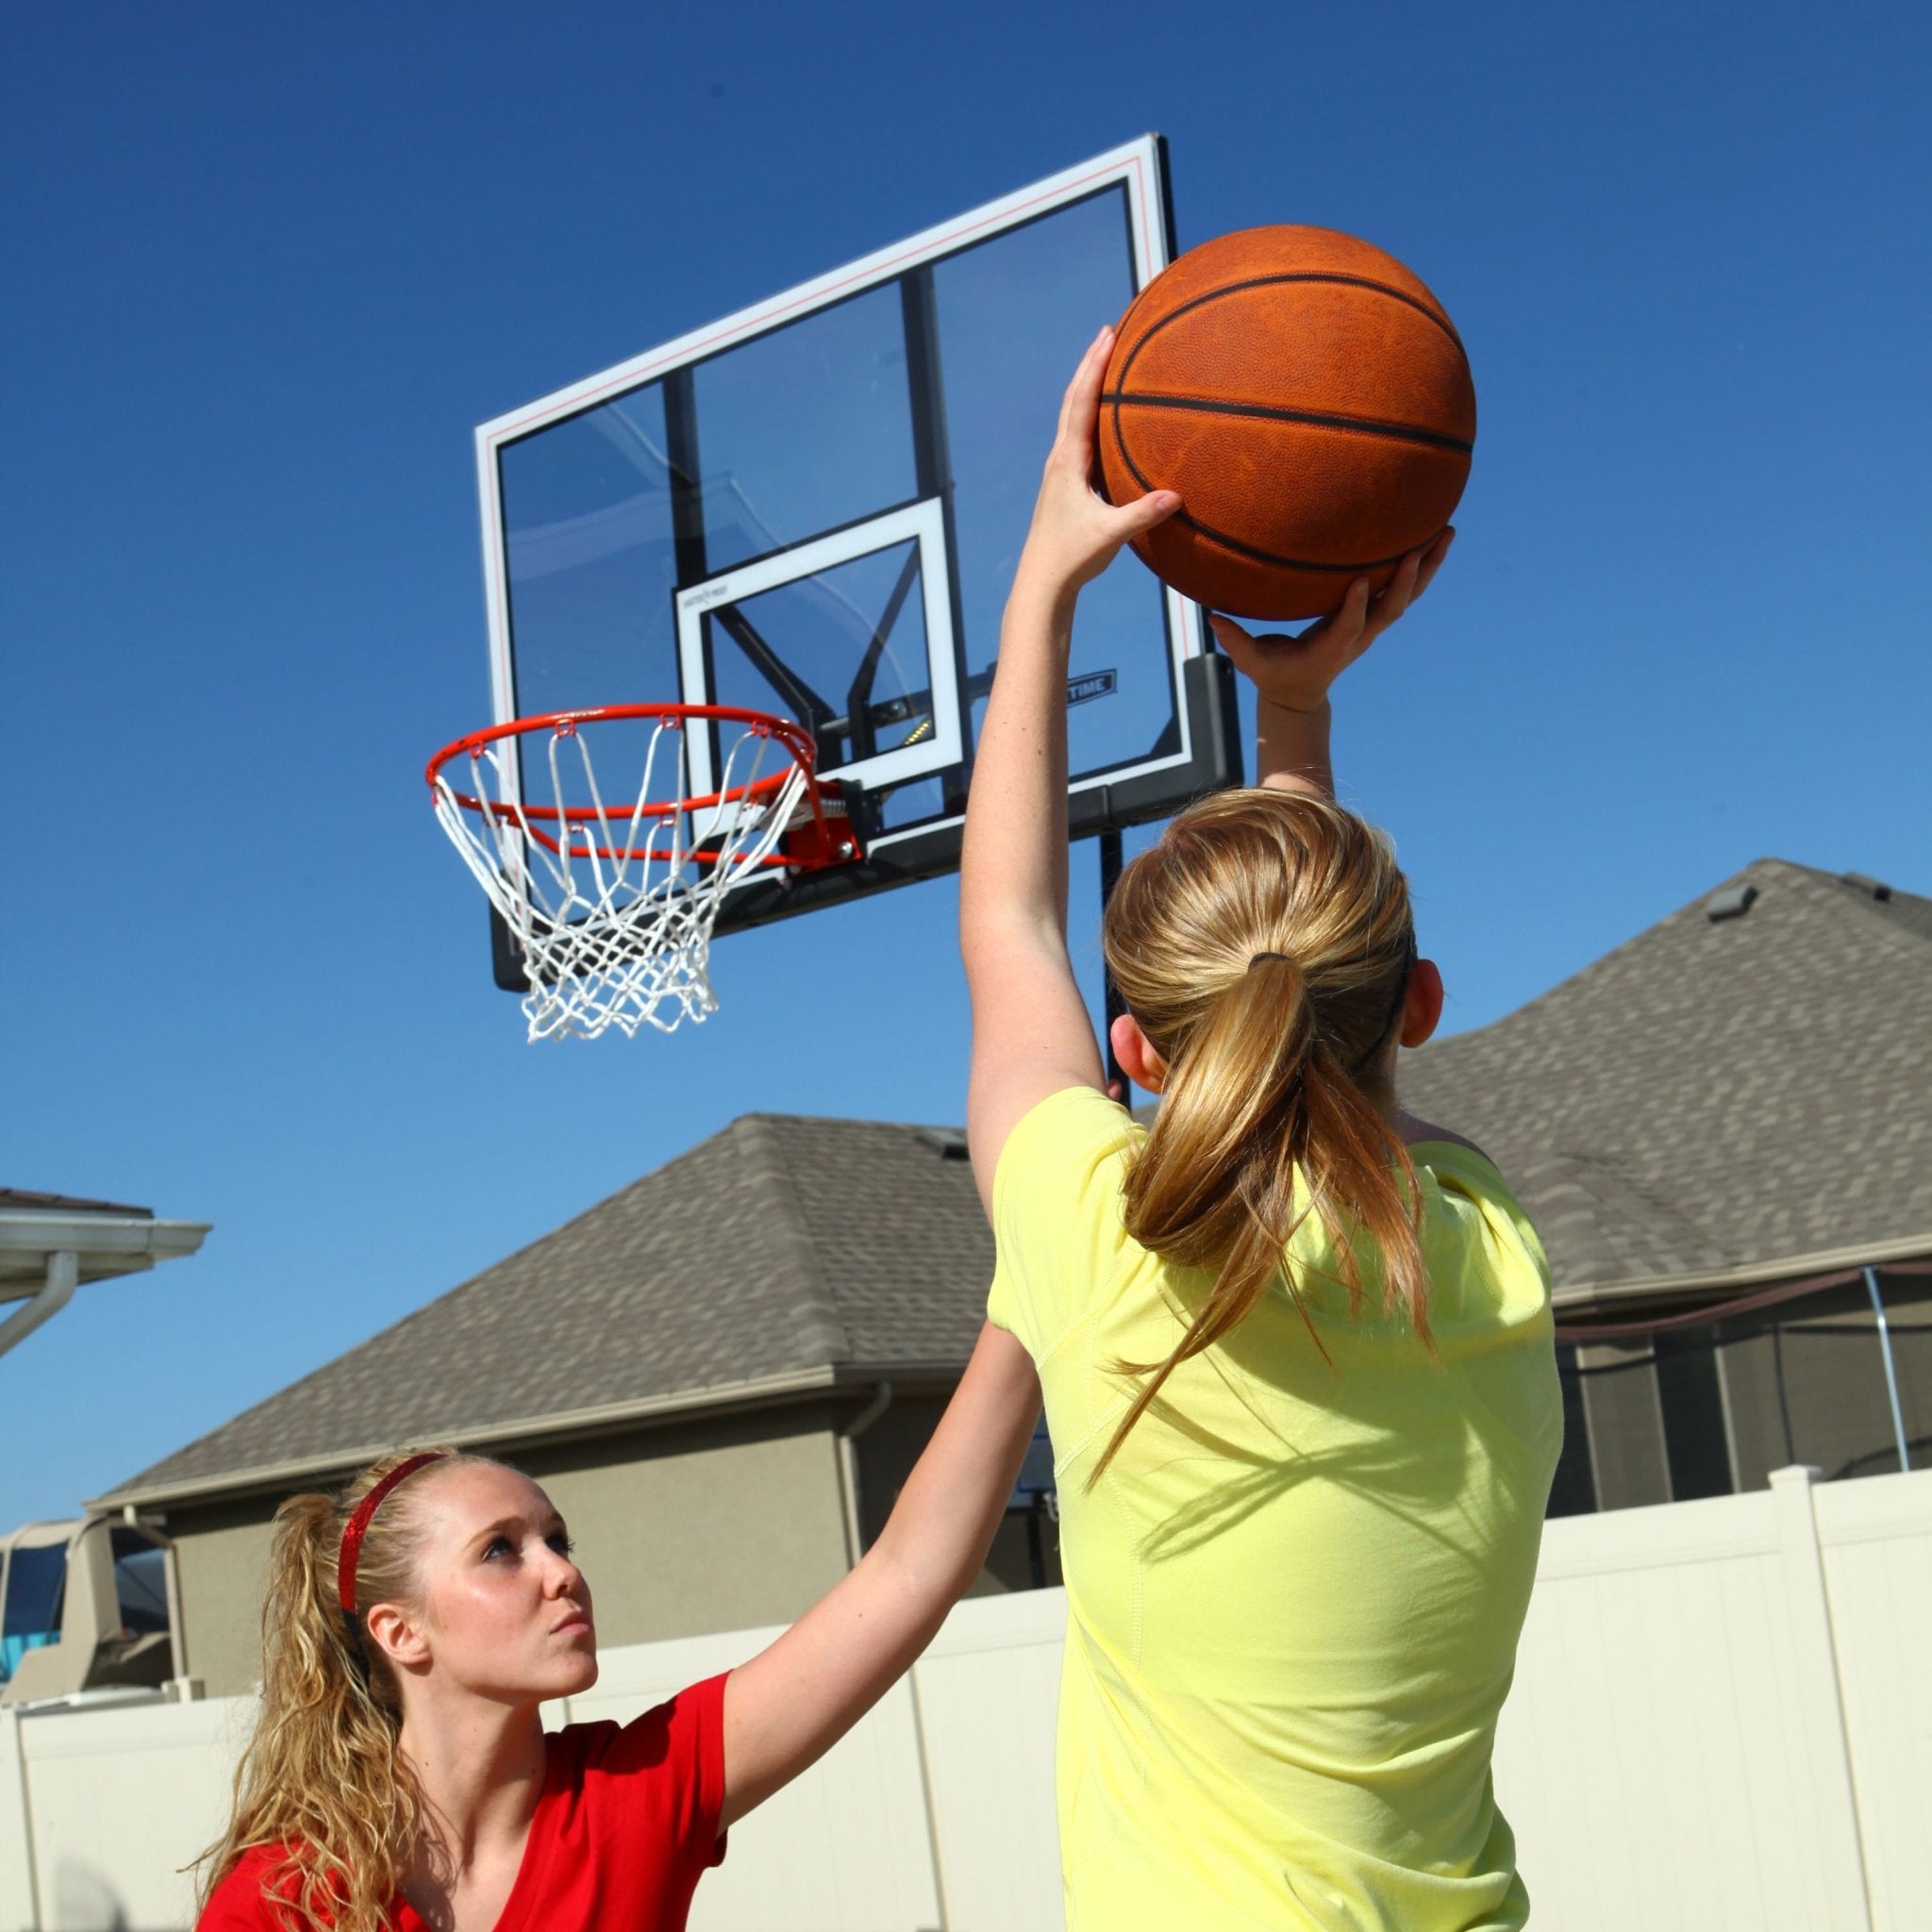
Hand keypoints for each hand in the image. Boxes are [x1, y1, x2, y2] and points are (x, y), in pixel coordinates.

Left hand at [1013, 326, 1180, 604]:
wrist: (1042, 582)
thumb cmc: (1071, 557)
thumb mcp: (1110, 535)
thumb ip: (1141, 513)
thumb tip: (1177, 496)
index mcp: (1068, 462)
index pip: (1081, 402)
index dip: (1095, 367)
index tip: (1108, 334)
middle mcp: (1061, 460)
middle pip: (1074, 400)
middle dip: (1092, 364)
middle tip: (1109, 332)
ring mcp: (1062, 471)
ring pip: (1074, 417)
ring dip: (1090, 387)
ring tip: (1108, 362)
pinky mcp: (1067, 484)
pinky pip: (1081, 437)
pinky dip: (1093, 415)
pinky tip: (1108, 417)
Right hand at [1208, 528, 1454, 712]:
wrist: (1302, 694)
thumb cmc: (1275, 674)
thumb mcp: (1254, 663)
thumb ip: (1236, 641)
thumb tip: (1211, 617)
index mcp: (1333, 646)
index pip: (1350, 624)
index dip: (1358, 605)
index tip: (1364, 579)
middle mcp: (1359, 635)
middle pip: (1393, 608)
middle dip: (1408, 581)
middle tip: (1420, 550)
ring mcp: (1371, 625)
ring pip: (1408, 596)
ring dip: (1429, 567)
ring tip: (1447, 532)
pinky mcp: (1374, 616)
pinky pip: (1404, 589)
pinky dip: (1422, 566)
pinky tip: (1434, 536)